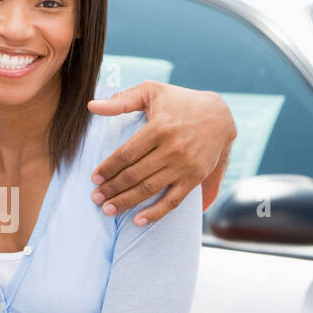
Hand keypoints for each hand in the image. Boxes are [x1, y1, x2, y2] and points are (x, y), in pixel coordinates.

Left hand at [87, 81, 236, 222]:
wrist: (220, 115)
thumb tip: (91, 105)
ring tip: (107, 209)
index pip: (126, 154)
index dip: (108, 168)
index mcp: (159, 128)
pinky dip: (156, 213)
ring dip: (126, 202)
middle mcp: (172, 149)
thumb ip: (121, 100)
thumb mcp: (152, 91)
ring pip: (149, 189)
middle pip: (134, 175)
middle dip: (112, 189)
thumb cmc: (180, 101)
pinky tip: (138, 221)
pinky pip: (173, 200)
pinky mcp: (195, 178)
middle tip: (95, 198)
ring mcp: (184, 165)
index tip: (94, 178)